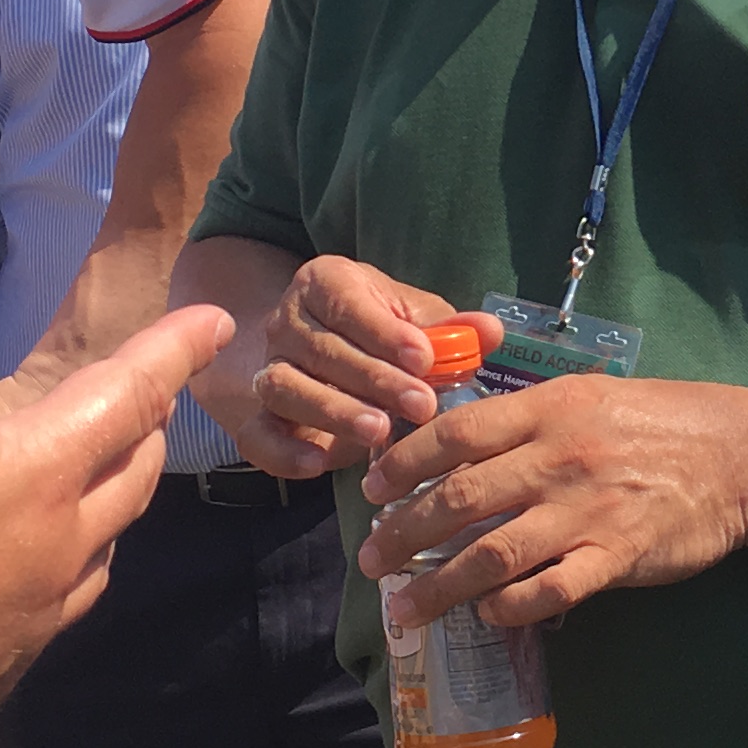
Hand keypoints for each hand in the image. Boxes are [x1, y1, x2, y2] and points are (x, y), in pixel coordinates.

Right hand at [0, 231, 227, 747]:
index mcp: (29, 477)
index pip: (131, 395)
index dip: (176, 349)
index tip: (216, 321)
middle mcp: (54, 551)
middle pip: (136, 473)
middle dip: (148, 422)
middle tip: (140, 391)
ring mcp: (31, 624)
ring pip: (105, 547)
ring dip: (112, 496)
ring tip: (85, 471)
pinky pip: (60, 605)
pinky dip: (66, 562)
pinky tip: (14, 564)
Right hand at [207, 256, 487, 478]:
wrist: (332, 353)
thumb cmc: (385, 332)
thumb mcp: (418, 321)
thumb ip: (452, 329)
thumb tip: (490, 331)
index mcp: (326, 283)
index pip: (349, 304)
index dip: (385, 334)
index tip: (425, 360)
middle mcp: (288, 321)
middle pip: (321, 349)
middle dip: (374, 379)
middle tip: (420, 405)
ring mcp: (269, 368)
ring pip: (285, 388)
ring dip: (333, 411)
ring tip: (380, 432)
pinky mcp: (260, 417)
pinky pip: (257, 435)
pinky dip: (282, 452)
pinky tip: (318, 464)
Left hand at [354, 373, 747, 629]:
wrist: (745, 455)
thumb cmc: (665, 421)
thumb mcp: (591, 396)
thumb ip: (530, 420)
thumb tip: (459, 447)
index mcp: (550, 409)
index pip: (455, 435)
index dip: (402, 463)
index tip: (371, 489)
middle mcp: (561, 457)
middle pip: (459, 500)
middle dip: (402, 534)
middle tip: (370, 560)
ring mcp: (588, 510)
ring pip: (491, 554)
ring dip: (439, 587)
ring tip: (404, 610)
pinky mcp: (617, 557)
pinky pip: (548, 591)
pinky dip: (509, 608)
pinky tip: (487, 615)